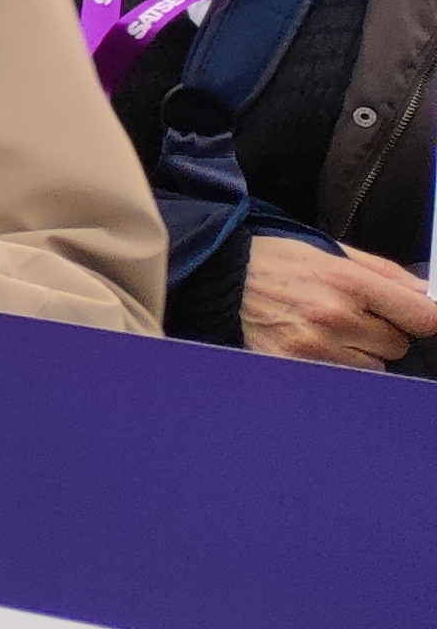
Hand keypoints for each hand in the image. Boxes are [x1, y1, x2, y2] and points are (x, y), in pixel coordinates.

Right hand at [238, 235, 436, 368]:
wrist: (212, 279)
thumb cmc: (271, 261)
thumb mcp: (326, 250)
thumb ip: (381, 271)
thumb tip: (424, 292)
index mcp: (348, 282)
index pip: (421, 317)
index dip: (423, 318)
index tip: (415, 318)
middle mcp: (336, 318)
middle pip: (397, 345)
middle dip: (381, 333)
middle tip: (351, 317)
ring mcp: (315, 347)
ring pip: (372, 366)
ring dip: (359, 353)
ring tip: (326, 332)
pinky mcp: (295, 367)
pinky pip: (340, 378)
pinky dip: (333, 366)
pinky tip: (311, 346)